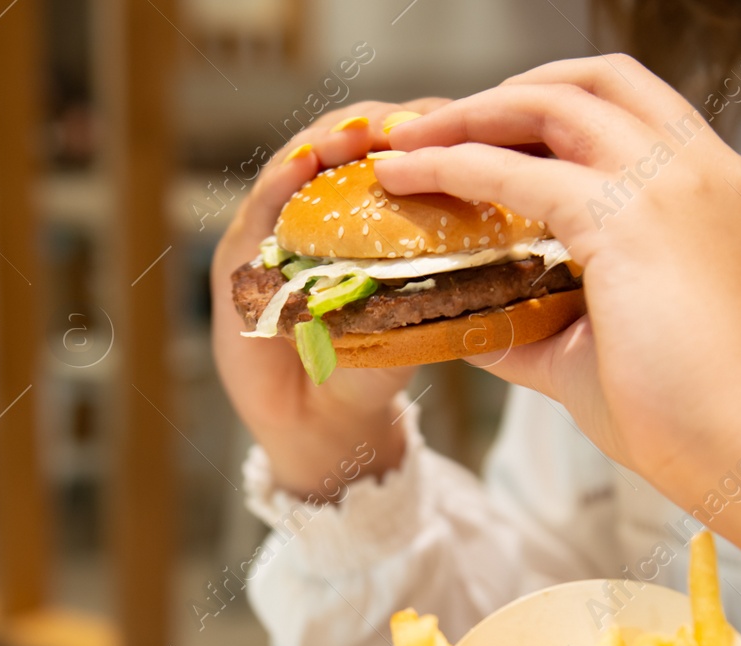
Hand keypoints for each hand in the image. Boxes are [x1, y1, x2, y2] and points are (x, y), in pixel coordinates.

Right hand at [211, 100, 446, 501]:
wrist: (317, 427)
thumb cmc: (370, 372)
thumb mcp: (414, 320)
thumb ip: (440, 284)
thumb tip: (503, 251)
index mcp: (362, 218)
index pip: (393, 152)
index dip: (424, 131)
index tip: (459, 122)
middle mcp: (315, 212)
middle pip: (345, 141)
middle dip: (379, 125)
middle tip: (411, 124)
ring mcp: (273, 227)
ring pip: (300, 160)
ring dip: (330, 140)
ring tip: (361, 132)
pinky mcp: (237, 255)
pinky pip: (259, 205)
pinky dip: (280, 180)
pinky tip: (305, 165)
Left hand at [374, 58, 740, 580]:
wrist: (736, 448)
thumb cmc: (679, 410)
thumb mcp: (601, 342)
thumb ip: (537, 320)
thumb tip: (467, 323)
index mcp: (707, 184)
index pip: (624, 103)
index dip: (547, 100)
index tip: (483, 128)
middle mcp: (696, 167)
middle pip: (590, 80)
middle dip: (500, 93)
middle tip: (432, 123)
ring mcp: (668, 185)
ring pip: (549, 106)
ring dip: (466, 115)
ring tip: (406, 141)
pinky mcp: (627, 220)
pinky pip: (515, 172)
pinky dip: (452, 165)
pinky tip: (409, 177)